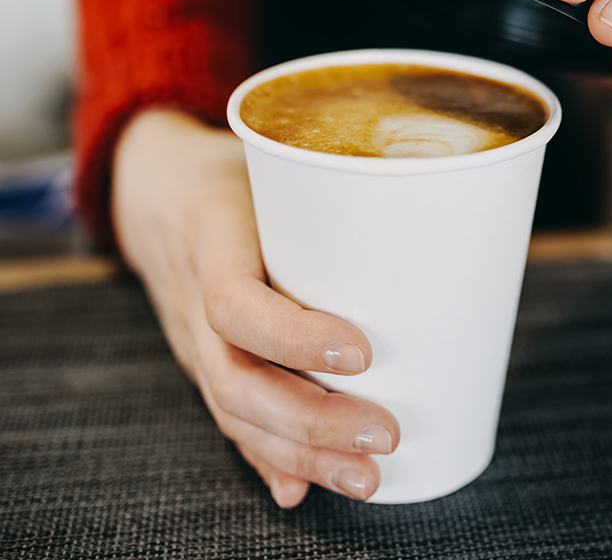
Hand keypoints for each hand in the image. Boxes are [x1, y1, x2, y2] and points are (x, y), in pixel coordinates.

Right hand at [112, 109, 399, 507]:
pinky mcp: (206, 359)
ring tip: (365, 477)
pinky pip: (228, 416)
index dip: (294, 337)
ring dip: (301, 454)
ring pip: (233, 412)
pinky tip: (301, 489)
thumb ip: (324, 189)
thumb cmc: (228, 174)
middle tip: (386, 435)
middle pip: (237, 381)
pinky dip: (266, 457)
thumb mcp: (265, 161)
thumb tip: (417, 204)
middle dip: (312, 422)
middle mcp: (192, 302)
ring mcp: (193, 339)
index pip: (234, 304)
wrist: (154, 193)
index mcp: (210, 241)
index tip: (362, 353)